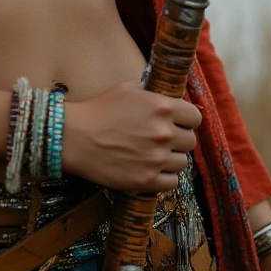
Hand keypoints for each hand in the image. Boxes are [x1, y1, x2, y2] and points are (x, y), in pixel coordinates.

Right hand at [62, 80, 201, 191]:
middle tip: (162, 139)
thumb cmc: (99, 110)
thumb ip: (154, 93)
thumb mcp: (128, 89)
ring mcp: (156, 158)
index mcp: (162, 106)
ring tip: (153, 154)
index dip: (186, 119)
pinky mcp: (147, 180)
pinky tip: (151, 168)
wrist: (75, 137)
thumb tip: (172, 98)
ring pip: (182, 162)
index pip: (195, 117)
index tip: (179, 122)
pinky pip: (172, 182)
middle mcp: (163, 132)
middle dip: (178, 139)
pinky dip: (164, 177)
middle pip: (190, 141)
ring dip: (171, 158)